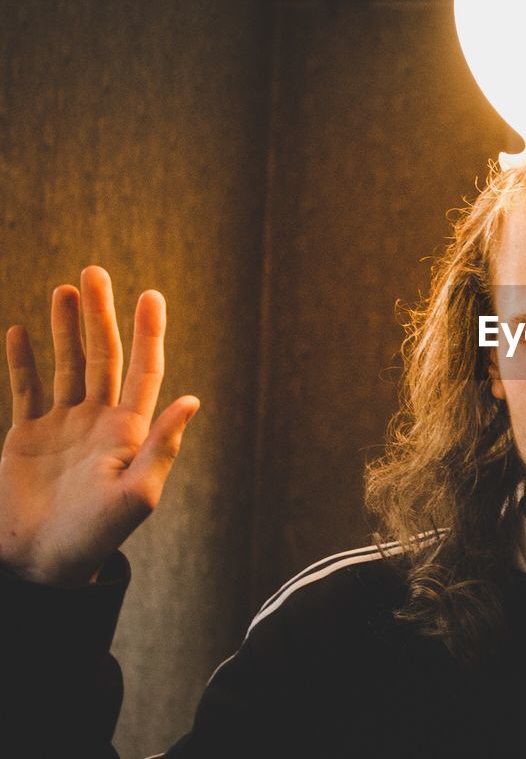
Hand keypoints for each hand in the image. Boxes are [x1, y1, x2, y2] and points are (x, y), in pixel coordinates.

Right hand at [1, 266, 198, 586]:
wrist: (45, 564)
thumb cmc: (97, 536)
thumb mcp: (137, 496)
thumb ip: (163, 448)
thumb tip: (192, 399)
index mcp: (130, 431)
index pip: (142, 370)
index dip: (148, 333)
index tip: (150, 295)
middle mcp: (99, 420)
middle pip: (102, 356)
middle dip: (101, 315)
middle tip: (95, 271)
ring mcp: (63, 426)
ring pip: (66, 365)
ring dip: (67, 328)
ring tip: (66, 289)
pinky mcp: (27, 437)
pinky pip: (25, 389)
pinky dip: (23, 361)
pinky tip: (22, 331)